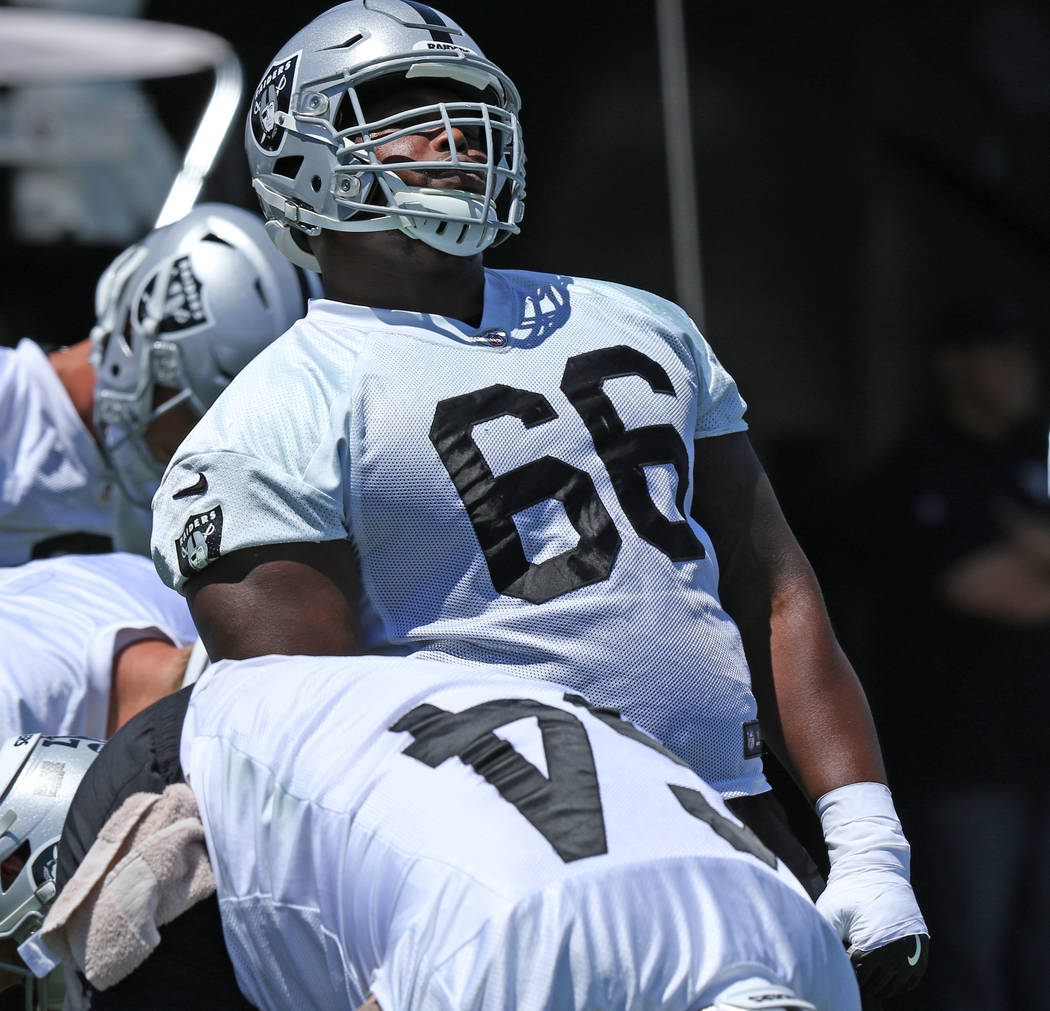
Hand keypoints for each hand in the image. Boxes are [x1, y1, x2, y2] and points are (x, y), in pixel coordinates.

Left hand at [815, 783, 928, 998]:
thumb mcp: (830, 913)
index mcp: (875, 946)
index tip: (835, 961)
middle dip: (858, 977)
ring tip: (859, 968)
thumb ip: (827, 940)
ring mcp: (913, 953)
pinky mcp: (921, 950)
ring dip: (876, 983)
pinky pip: (908, 980)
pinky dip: (894, 982)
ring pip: (892, 985)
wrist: (877, 869)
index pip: (857, 976)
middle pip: (874, 983)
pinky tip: (878, 976)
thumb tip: (819, 965)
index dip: (843, 971)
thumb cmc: (849, 891)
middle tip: (845, 966)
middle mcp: (899, 954)